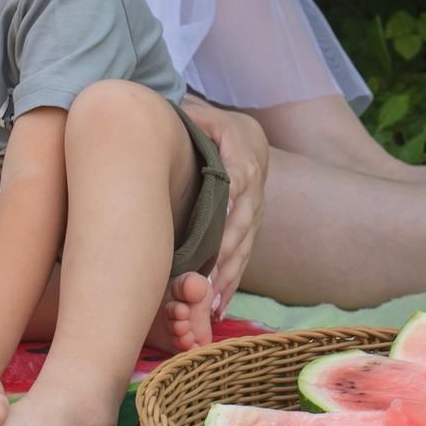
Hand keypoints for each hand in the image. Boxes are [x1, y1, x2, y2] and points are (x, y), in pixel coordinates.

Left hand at [179, 100, 266, 315]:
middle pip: (242, 228)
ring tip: (212, 306)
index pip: (237, 186)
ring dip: (228, 279)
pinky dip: (231, 284)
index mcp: (243, 164)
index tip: (215, 231)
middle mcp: (253, 195)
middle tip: (207, 283)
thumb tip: (171, 117)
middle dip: (226, 257)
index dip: (227, 207)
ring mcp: (254, 217)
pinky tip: (217, 309)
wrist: (250, 139)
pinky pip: (243, 260)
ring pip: (244, 250)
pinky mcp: (250, 232)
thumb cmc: (217, 129)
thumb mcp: (206, 118)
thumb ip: (191, 118)